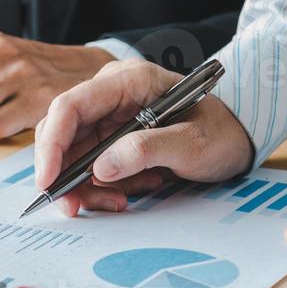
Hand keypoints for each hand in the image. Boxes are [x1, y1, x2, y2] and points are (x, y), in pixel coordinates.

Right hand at [32, 59, 253, 215]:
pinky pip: (88, 165)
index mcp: (128, 81)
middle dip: (62, 173)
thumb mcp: (193, 144)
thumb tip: (101, 168)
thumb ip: (148, 150)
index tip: (48, 180)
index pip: (71, 106)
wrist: (237, 136)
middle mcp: (110, 94)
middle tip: (73, 206)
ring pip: (71, 154)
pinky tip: (130, 191)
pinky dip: (101, 187)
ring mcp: (108, 116)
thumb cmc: (220, 132)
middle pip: (61, 132)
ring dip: (85, 186)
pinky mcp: (110, 138)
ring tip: (120, 201)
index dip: (52, 144)